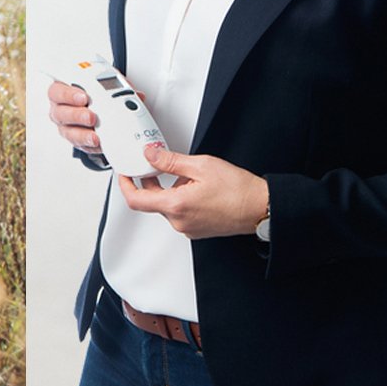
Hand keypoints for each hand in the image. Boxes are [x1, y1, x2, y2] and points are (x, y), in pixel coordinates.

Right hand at [48, 80, 102, 156]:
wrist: (107, 108)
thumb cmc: (98, 93)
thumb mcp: (101, 84)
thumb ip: (103, 85)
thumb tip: (119, 90)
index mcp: (61, 91)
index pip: (56, 91)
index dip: (68, 95)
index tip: (84, 97)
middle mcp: (60, 110)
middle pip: (60, 114)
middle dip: (77, 116)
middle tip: (91, 117)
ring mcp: (66, 127)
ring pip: (68, 133)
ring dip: (82, 134)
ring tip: (95, 135)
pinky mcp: (77, 140)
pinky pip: (80, 146)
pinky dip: (90, 146)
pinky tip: (99, 144)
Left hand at [119, 145, 269, 238]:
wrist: (261, 208)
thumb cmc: (239, 190)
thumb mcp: (201, 165)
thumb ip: (170, 161)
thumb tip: (150, 155)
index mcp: (176, 206)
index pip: (135, 199)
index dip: (125, 185)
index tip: (125, 173)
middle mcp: (179, 221)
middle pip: (152, 201)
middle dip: (153, 182)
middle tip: (159, 165)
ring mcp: (188, 228)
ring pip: (167, 206)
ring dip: (171, 190)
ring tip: (191, 177)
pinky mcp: (197, 230)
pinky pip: (180, 213)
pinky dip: (181, 199)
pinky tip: (198, 189)